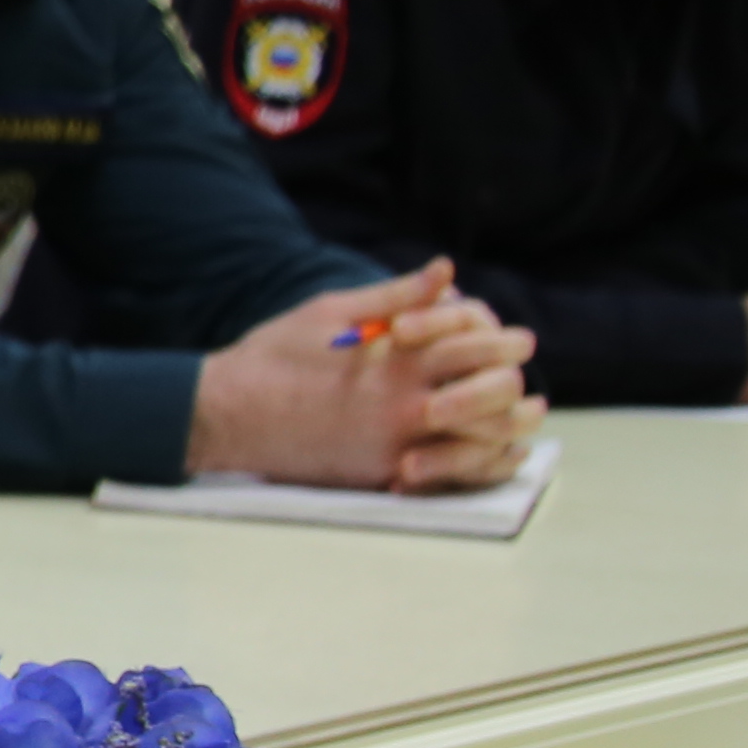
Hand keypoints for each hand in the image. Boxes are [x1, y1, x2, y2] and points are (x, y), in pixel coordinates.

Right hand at [191, 261, 546, 491]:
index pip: (480, 344)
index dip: (506, 339)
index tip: (518, 339)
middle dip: (517, 382)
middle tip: (522, 377)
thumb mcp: (331, 311)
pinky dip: (484, 465)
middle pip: (496, 393)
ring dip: (512, 427)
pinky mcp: (382, 474)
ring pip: (485, 440)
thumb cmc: (273, 355)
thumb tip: (446, 271)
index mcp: (398, 358)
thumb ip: (396, 294)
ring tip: (522, 418)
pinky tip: (494, 454)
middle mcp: (406, 402)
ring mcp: (397, 443)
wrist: (225, 413)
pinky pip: (454, 476)